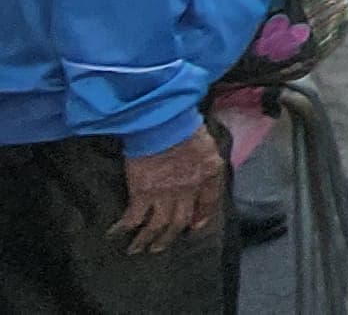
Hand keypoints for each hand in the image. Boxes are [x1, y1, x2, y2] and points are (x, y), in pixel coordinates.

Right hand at [114, 129, 222, 253]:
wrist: (163, 122)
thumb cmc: (185, 125)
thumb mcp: (207, 142)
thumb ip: (206, 160)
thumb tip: (203, 166)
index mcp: (209, 173)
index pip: (209, 202)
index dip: (201, 216)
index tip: (194, 227)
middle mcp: (189, 188)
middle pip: (180, 220)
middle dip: (169, 236)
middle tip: (159, 247)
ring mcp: (165, 193)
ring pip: (158, 225)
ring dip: (146, 239)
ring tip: (137, 249)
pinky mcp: (142, 193)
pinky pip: (134, 217)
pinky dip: (124, 228)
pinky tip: (114, 233)